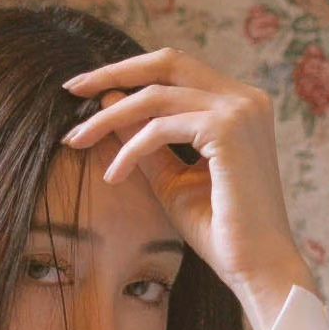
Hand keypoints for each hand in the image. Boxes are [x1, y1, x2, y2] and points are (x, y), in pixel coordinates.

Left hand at [60, 46, 309, 300]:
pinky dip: (131, 148)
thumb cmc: (220, 231)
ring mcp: (240, 109)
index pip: (177, 71)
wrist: (257, 267)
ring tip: (77, 140)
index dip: (132, 74)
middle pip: (167, 62)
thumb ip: (145, 142)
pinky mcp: (228, 129)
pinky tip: (113, 175)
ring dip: (110, 117)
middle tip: (72, 89)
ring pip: (157, 95)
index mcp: (238, 104)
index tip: (89, 91)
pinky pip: (162, 127)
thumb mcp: (172, 180)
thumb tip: (109, 104)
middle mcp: (244, 98)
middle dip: (114, 72)